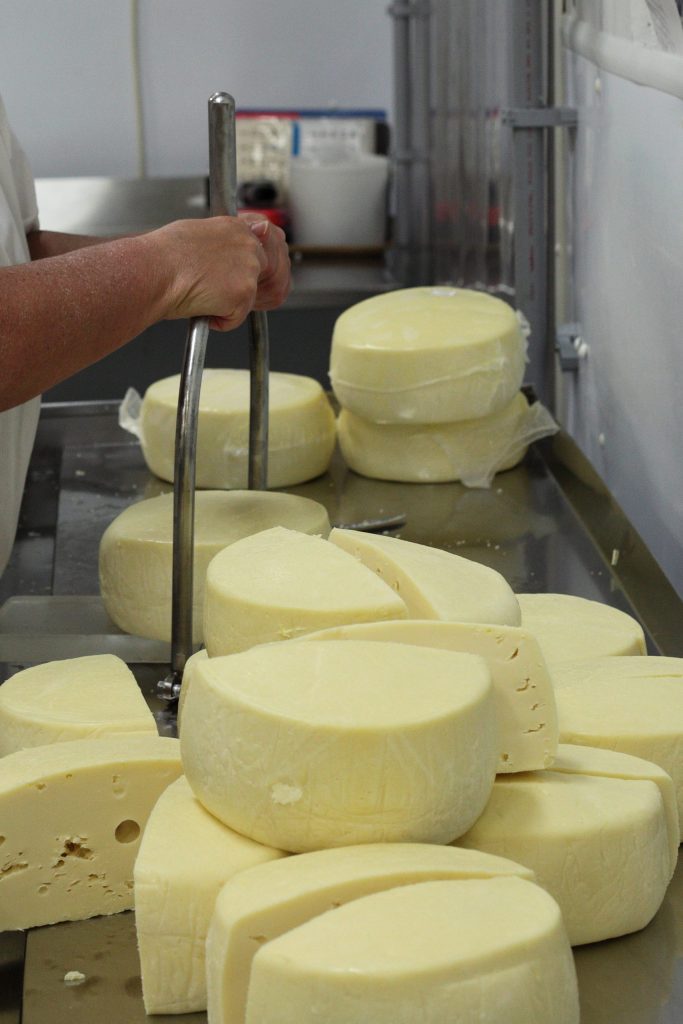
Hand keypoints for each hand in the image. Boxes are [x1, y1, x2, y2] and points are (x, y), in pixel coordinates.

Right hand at [148, 214, 289, 329]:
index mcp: (237, 227)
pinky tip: (201, 307)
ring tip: (209, 299)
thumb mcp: (196, 236)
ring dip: (237, 305)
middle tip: (231, 298)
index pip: (273, 241)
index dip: (269, 264)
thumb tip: (227, 257)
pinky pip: (239, 317)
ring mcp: (249, 267)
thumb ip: (222, 244)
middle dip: (260, 290)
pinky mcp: (244, 292)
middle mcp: (248, 243)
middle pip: (276, 272)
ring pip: (256, 296)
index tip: (260, 277)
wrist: (152, 270)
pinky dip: (221, 321)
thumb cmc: (160, 257)